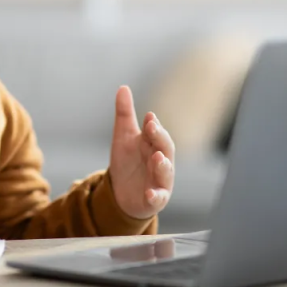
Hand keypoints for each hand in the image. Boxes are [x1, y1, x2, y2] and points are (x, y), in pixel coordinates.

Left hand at [108, 86, 174, 219]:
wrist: (121, 194)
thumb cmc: (127, 163)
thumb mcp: (122, 137)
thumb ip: (124, 114)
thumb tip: (123, 87)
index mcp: (154, 145)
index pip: (157, 133)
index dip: (154, 126)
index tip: (148, 116)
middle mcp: (161, 162)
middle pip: (165, 148)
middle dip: (160, 138)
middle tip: (152, 128)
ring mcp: (160, 181)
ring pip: (166, 172)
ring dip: (163, 165)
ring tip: (157, 157)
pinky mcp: (155, 199)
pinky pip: (158, 198)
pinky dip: (155, 196)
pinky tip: (149, 193)